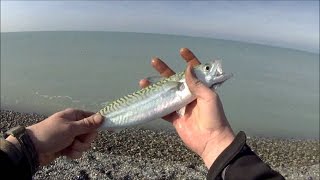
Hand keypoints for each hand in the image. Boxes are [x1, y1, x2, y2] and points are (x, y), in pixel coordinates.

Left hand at [7, 108, 102, 165]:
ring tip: (69, 147)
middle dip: (86, 140)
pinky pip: (78, 151)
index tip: (101, 130)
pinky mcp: (67, 147)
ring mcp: (71, 137)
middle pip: (90, 133)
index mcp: (75, 116)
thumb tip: (102, 117)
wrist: (32, 149)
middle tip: (77, 140)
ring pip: (85, 144)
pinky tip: (66, 153)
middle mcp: (74, 125)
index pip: (92, 118)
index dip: (97, 125)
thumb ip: (88, 124)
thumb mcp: (71, 128)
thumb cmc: (51, 134)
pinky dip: (73, 153)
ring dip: (79, 148)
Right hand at [140, 48, 234, 167]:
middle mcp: (191, 95)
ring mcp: (182, 106)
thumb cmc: (214, 117)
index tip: (181, 51)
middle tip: (154, 61)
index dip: (189, 59)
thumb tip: (187, 68)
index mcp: (202, 88)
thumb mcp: (209, 97)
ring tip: (143, 81)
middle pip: (175, 79)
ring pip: (166, 92)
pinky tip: (146, 97)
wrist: (210, 141)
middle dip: (164, 70)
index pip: (195, 70)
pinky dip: (154, 104)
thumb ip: (197, 84)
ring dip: (155, 86)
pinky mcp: (175, 117)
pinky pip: (163, 109)